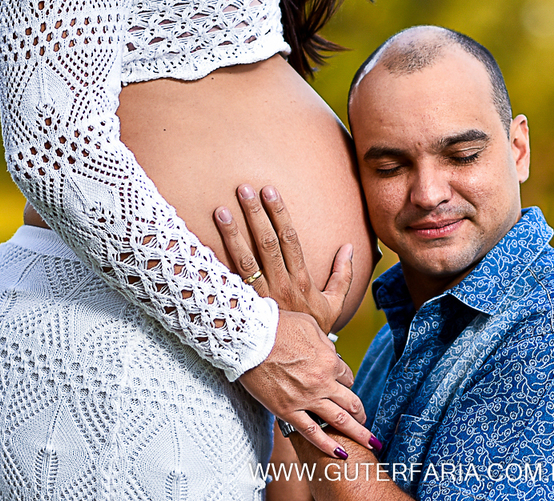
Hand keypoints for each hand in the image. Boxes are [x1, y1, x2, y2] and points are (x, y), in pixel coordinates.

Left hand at [215, 184, 353, 334]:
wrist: (298, 364)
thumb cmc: (314, 331)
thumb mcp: (334, 304)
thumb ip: (343, 274)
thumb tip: (348, 246)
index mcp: (301, 280)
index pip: (289, 239)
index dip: (279, 213)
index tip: (269, 191)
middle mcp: (280, 286)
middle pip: (266, 243)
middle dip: (255, 214)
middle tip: (243, 189)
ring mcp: (260, 298)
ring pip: (244, 261)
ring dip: (232, 234)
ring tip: (219, 211)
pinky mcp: (247, 309)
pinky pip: (230, 285)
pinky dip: (218, 266)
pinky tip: (205, 248)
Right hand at [239, 309, 378, 458]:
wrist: (251, 338)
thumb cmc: (278, 327)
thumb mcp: (311, 326)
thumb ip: (325, 344)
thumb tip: (330, 354)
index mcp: (329, 361)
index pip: (347, 377)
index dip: (347, 382)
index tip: (343, 386)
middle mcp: (322, 382)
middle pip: (351, 402)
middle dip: (360, 413)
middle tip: (366, 421)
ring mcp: (306, 398)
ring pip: (339, 420)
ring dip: (357, 433)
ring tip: (368, 443)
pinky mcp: (287, 411)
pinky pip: (311, 432)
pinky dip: (327, 445)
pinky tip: (339, 454)